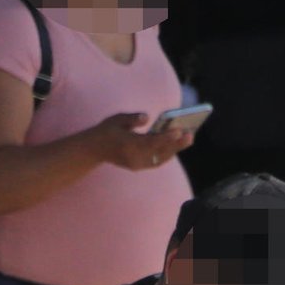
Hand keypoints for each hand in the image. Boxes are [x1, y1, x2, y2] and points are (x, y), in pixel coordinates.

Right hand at [77, 114, 196, 173]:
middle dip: (176, 144)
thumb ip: (132, 118)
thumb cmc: (106, 131)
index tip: (179, 131)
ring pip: (160, 158)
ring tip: (187, 139)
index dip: (166, 137)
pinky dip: (167, 153)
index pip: (150, 142)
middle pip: (159, 152)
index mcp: (128, 145)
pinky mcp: (139, 166)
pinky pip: (157, 161)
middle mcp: (134, 158)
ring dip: (175, 149)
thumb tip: (146, 118)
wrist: (94, 150)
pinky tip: (176, 145)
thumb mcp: (117, 119)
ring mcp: (137, 164)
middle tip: (190, 135)